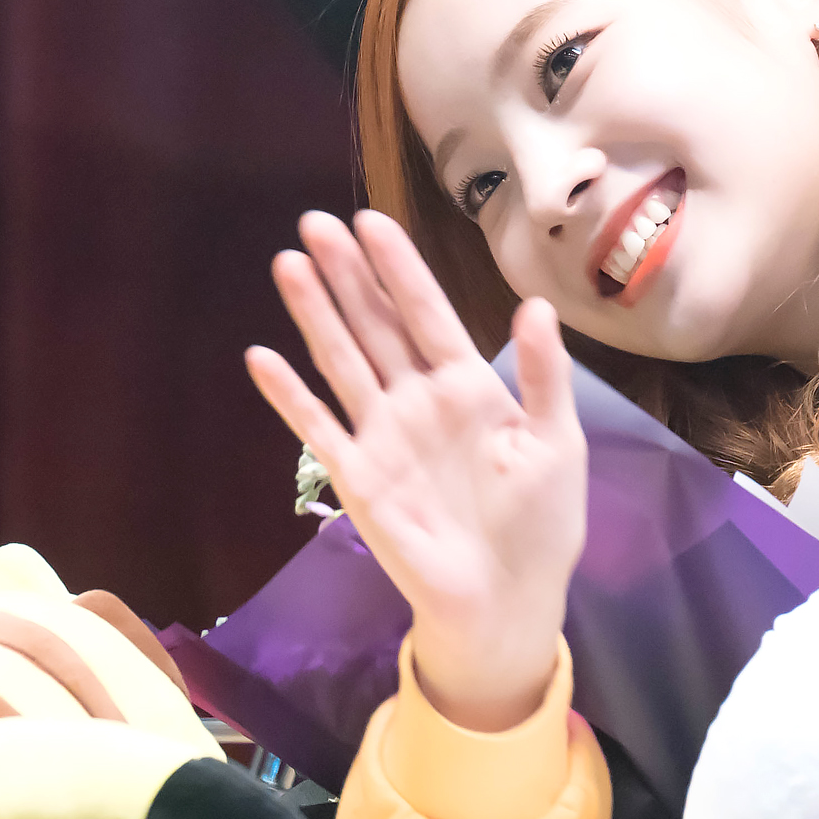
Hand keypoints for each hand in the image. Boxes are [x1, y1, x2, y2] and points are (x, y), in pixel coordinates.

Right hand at [245, 210, 587, 731]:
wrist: (507, 597)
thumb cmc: (541, 521)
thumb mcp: (557, 443)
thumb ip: (546, 376)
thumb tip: (534, 305)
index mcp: (471, 387)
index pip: (429, 314)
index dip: (401, 269)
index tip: (373, 221)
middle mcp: (420, 400)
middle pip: (377, 325)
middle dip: (348, 275)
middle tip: (314, 222)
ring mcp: (384, 436)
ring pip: (343, 361)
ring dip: (316, 315)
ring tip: (288, 264)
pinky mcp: (358, 477)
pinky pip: (317, 429)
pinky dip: (290, 396)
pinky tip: (261, 357)